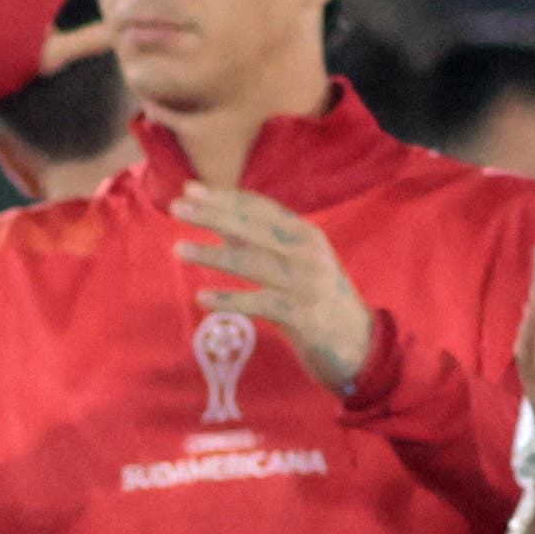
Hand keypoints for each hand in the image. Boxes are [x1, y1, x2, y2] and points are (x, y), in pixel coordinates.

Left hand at [176, 179, 373, 391]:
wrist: (359, 344)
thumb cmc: (316, 299)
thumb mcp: (293, 263)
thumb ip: (258, 241)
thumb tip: (216, 218)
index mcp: (305, 234)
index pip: (260, 208)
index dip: (224, 197)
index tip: (190, 189)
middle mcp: (308, 252)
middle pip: (253, 227)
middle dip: (213, 215)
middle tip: (176, 207)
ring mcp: (307, 283)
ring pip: (253, 262)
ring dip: (213, 254)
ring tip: (178, 249)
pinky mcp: (303, 316)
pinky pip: (260, 304)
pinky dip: (230, 300)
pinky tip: (202, 298)